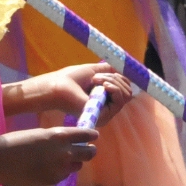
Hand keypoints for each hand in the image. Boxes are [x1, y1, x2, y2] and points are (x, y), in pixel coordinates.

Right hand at [0, 126, 97, 185]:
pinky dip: (61, 172)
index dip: (91, 135)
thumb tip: (70, 144)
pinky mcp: (53, 181)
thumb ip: (58, 139)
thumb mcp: (41, 134)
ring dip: (74, 162)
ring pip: (77, 165)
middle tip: (86, 150)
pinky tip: (48, 168)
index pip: (86, 135)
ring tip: (60, 160)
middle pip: (89, 153)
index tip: (93, 136)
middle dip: (89, 151)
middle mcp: (64, 152)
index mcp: (60, 135)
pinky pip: (64, 175)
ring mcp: (60, 168)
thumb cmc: (16, 141)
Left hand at [14, 63, 135, 123]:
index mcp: (104, 100)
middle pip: (128, 92)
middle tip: (97, 77)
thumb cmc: (70, 79)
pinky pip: (121, 100)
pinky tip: (101, 84)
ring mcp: (105, 114)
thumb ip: (109, 71)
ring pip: (126, 95)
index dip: (119, 78)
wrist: (57, 88)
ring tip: (96, 80)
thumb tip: (123, 69)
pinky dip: (113, 88)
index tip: (103, 73)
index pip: (125, 90)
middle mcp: (106, 109)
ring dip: (113, 82)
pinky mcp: (104, 116)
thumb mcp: (94, 71)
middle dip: (116, 79)